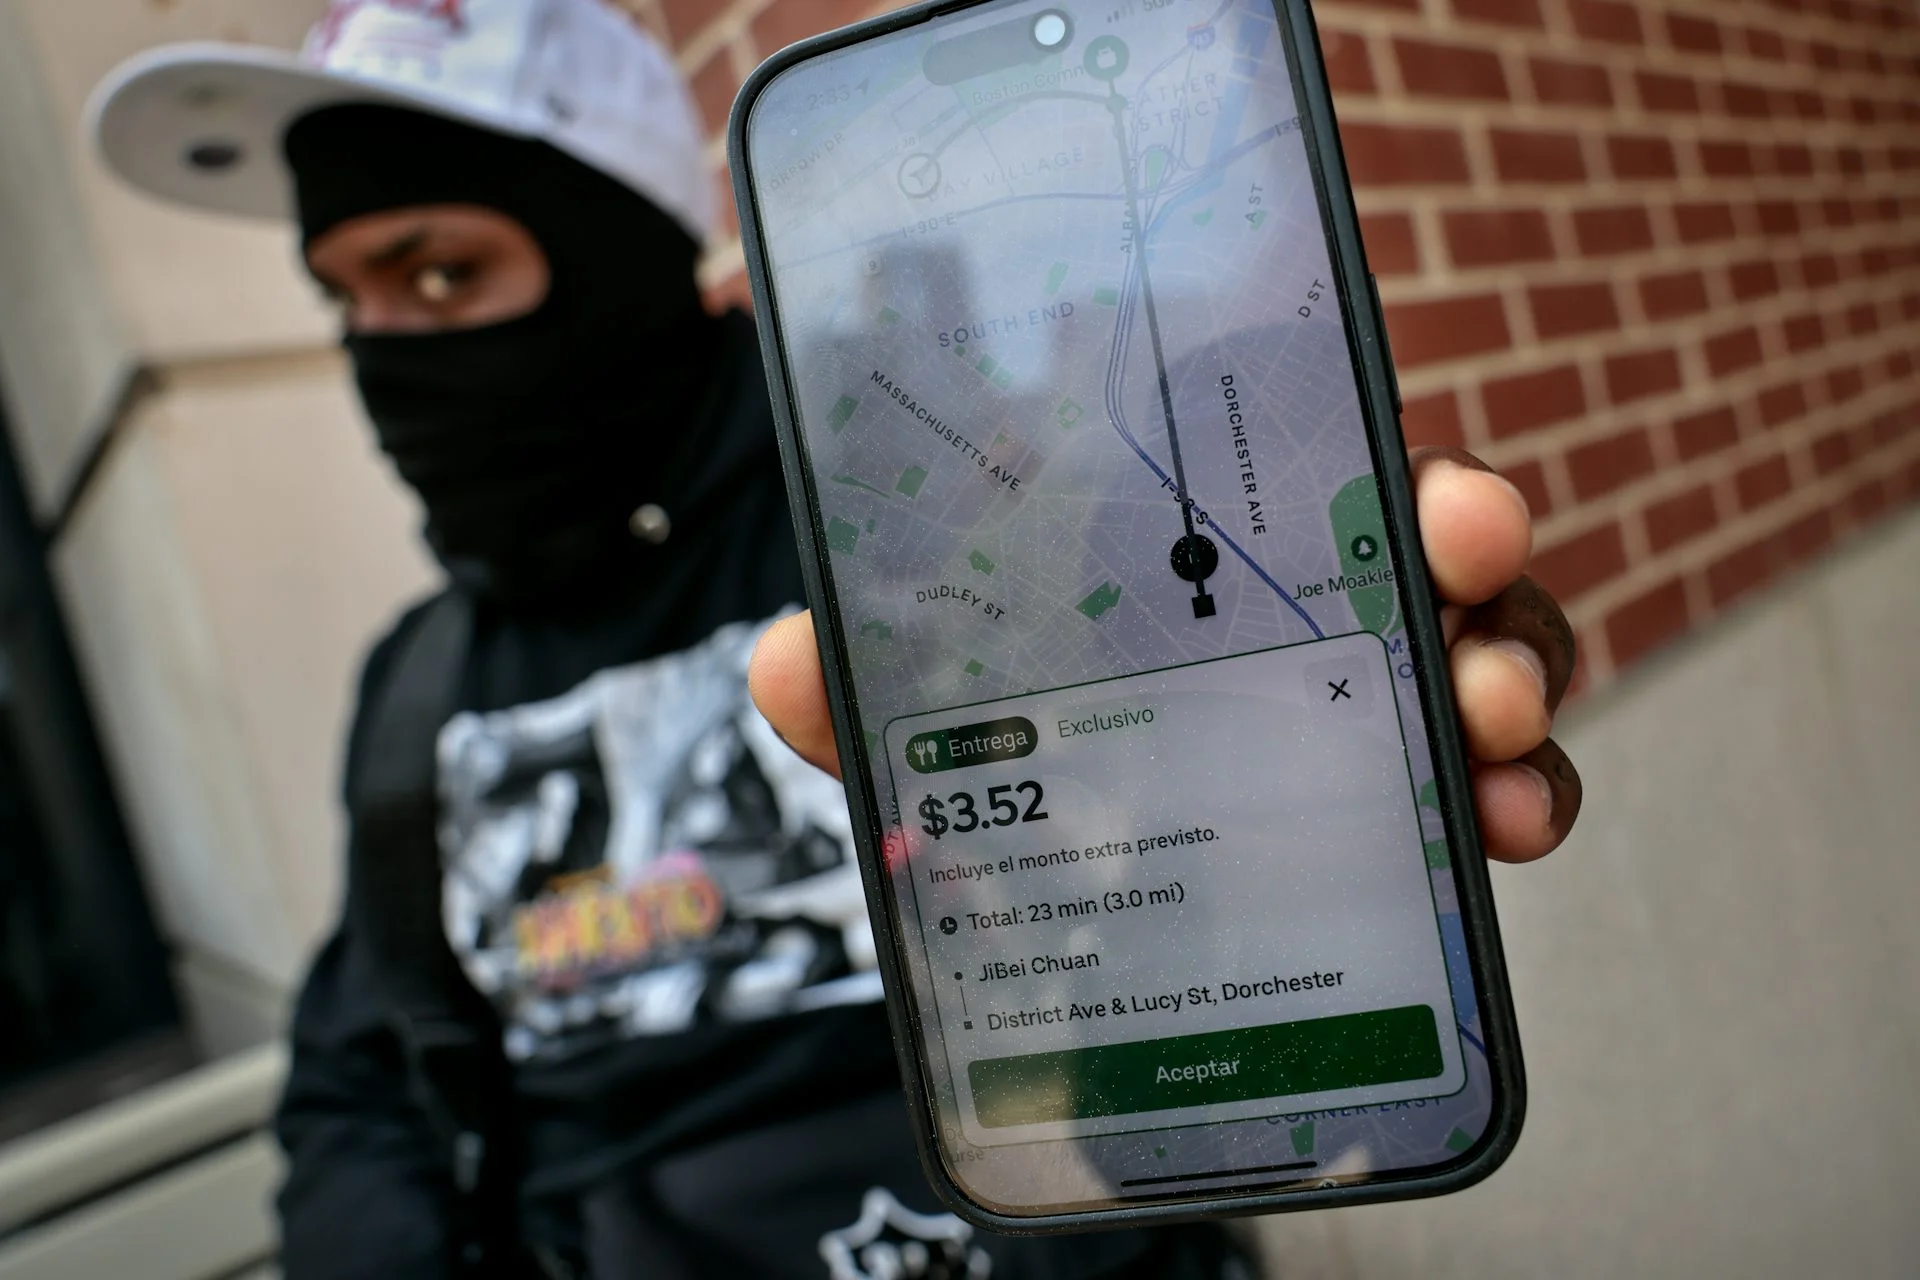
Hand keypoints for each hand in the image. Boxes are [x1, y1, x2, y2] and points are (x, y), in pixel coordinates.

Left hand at [750, 445, 1580, 863]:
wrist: (1048, 899)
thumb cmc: (1004, 752)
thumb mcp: (930, 716)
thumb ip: (863, 683)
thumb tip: (782, 659)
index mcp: (1208, 550)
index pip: (1317, 477)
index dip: (1396, 475)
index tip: (1441, 505)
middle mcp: (1310, 611)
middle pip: (1434, 565)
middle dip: (1480, 569)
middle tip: (1472, 590)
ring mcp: (1368, 711)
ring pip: (1489, 666)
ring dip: (1517, 686)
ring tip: (1501, 746)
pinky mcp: (1403, 815)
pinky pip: (1490, 794)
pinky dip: (1516, 804)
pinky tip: (1503, 833)